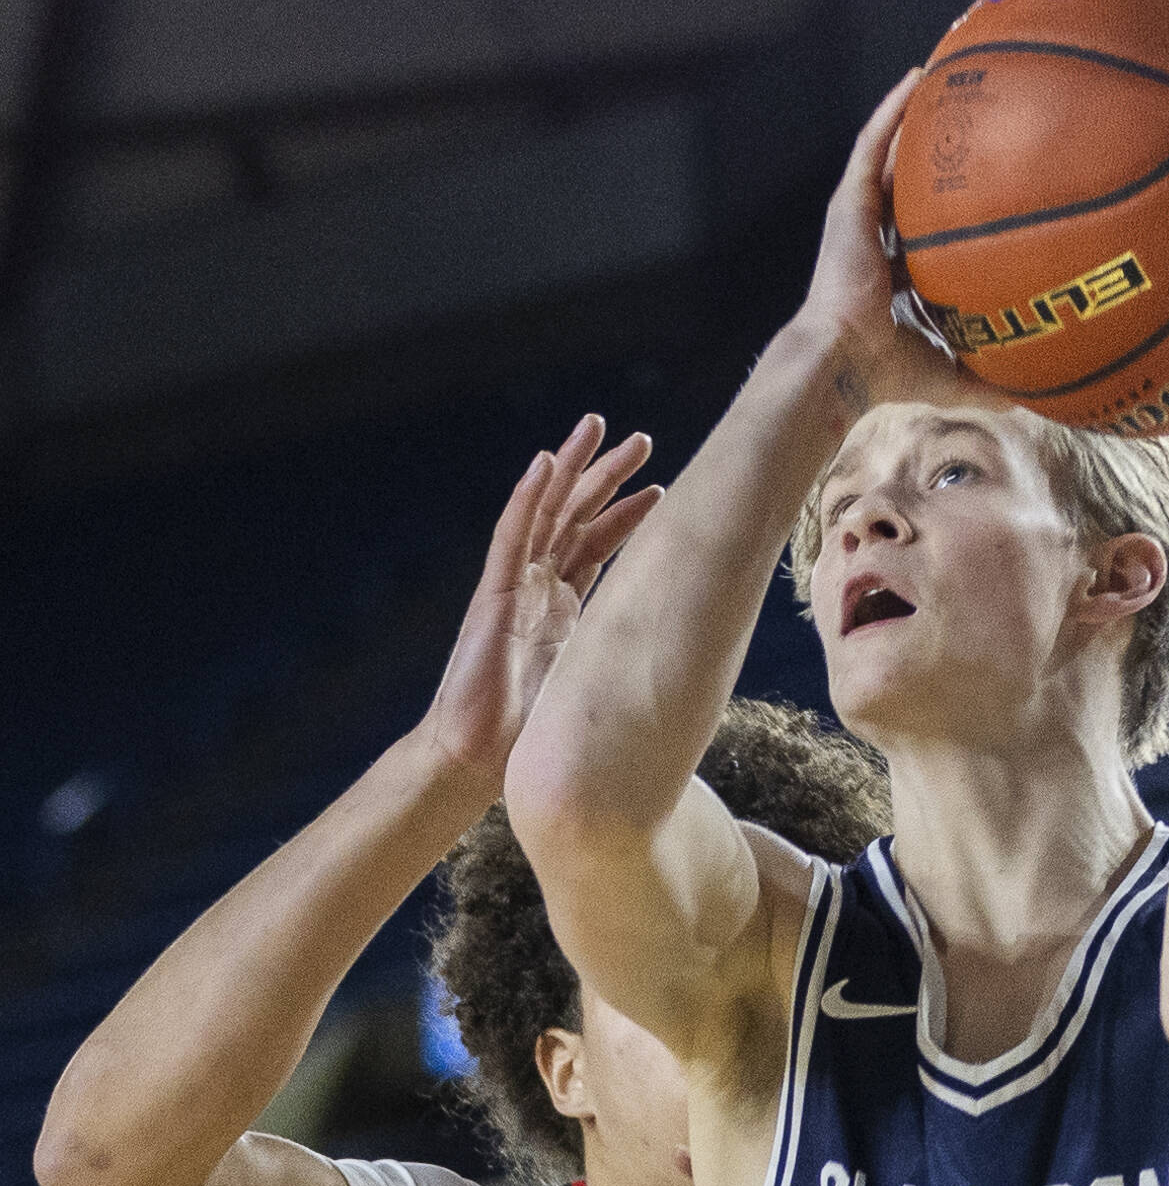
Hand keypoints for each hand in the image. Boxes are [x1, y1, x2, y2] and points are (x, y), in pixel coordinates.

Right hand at [416, 416, 658, 798]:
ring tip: (597, 426)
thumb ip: (615, 661)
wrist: (478, 759)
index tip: (663, 489)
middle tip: (640, 439)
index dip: (628, 516)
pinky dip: (527, 498)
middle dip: (606, 476)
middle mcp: (538, 588)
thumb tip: (673, 668)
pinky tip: (544, 463)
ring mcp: (514, 587)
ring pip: (545, 512)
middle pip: (575, 518)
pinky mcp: (492, 596)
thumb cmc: (530, 735)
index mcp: (563, 608)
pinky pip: (511, 537)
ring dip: (572, 468)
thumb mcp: (589, 685)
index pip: (598, 547)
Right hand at [795, 72, 982, 414]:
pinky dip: (892, 111)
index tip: (982, 195)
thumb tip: (1033, 400)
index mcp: (889, 279)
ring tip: (945, 79)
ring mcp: (858, 220)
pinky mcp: (848, 204)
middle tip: (969, 123)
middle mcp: (872, 243)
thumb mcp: (947, 374)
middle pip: (906, 188)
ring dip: (912, 118)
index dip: (948, 215)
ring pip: (887, 156)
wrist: (844, 362)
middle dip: (932, 157)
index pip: (921, 237)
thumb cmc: (886, 374)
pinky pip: (871, 144)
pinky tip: (918, 78)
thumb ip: (986, 381)